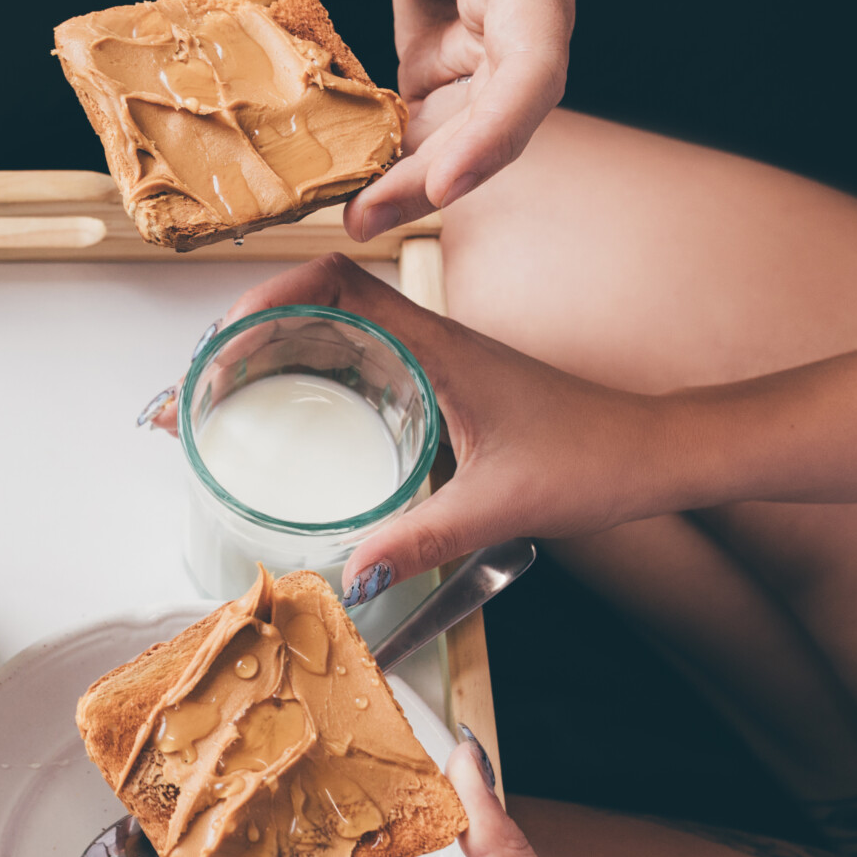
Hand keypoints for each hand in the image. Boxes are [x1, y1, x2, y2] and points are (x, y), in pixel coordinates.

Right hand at [159, 254, 666, 595]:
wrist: (654, 451)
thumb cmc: (593, 460)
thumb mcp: (498, 505)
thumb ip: (421, 540)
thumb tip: (350, 575)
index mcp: (436, 345)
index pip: (334, 280)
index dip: (268, 293)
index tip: (223, 335)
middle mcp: (430, 338)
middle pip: (319, 297)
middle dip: (251, 327)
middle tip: (203, 379)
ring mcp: (435, 356)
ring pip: (338, 324)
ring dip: (280, 346)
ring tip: (229, 392)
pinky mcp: (444, 380)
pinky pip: (363, 355)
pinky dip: (317, 370)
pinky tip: (300, 415)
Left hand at [167, 0, 576, 239]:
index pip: (531, 68)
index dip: (492, 135)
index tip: (443, 185)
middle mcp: (530, 17)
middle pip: (496, 120)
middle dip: (432, 176)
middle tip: (362, 219)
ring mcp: (499, 43)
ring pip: (465, 128)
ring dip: (410, 170)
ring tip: (348, 210)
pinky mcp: (463, 54)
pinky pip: (433, 111)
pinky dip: (392, 140)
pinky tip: (346, 170)